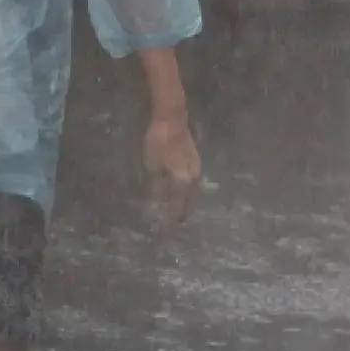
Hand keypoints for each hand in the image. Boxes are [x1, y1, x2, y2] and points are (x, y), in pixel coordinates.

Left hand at [144, 113, 201, 228]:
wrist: (172, 117)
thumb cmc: (159, 142)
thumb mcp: (152, 166)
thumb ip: (156, 185)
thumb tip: (158, 201)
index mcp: (183, 182)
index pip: (178, 207)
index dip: (171, 220)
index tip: (166, 232)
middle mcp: (194, 178)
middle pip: (189, 202)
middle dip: (181, 214)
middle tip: (175, 226)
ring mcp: (196, 168)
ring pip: (192, 192)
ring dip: (186, 203)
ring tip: (179, 212)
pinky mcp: (194, 160)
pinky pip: (191, 183)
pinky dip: (186, 191)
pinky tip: (181, 192)